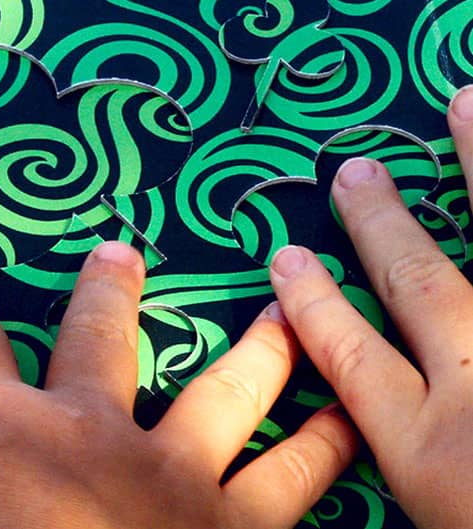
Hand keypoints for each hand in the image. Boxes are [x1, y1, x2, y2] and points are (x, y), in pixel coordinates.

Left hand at [0, 241, 357, 528]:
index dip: (322, 445)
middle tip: (282, 315)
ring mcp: (76, 434)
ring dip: (109, 297)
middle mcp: (156, 472)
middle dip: (262, 351)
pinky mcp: (4, 421)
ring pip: (101, 344)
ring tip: (117, 260)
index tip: (342, 417)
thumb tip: (232, 521)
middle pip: (228, 392)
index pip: (291, 479)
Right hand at [270, 85, 472, 528]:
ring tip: (466, 104)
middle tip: (355, 173)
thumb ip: (410, 458)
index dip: (311, 303)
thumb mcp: (438, 509)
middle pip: (415, 281)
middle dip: (380, 223)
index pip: (346, 354)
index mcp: (429, 449)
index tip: (286, 259)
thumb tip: (374, 407)